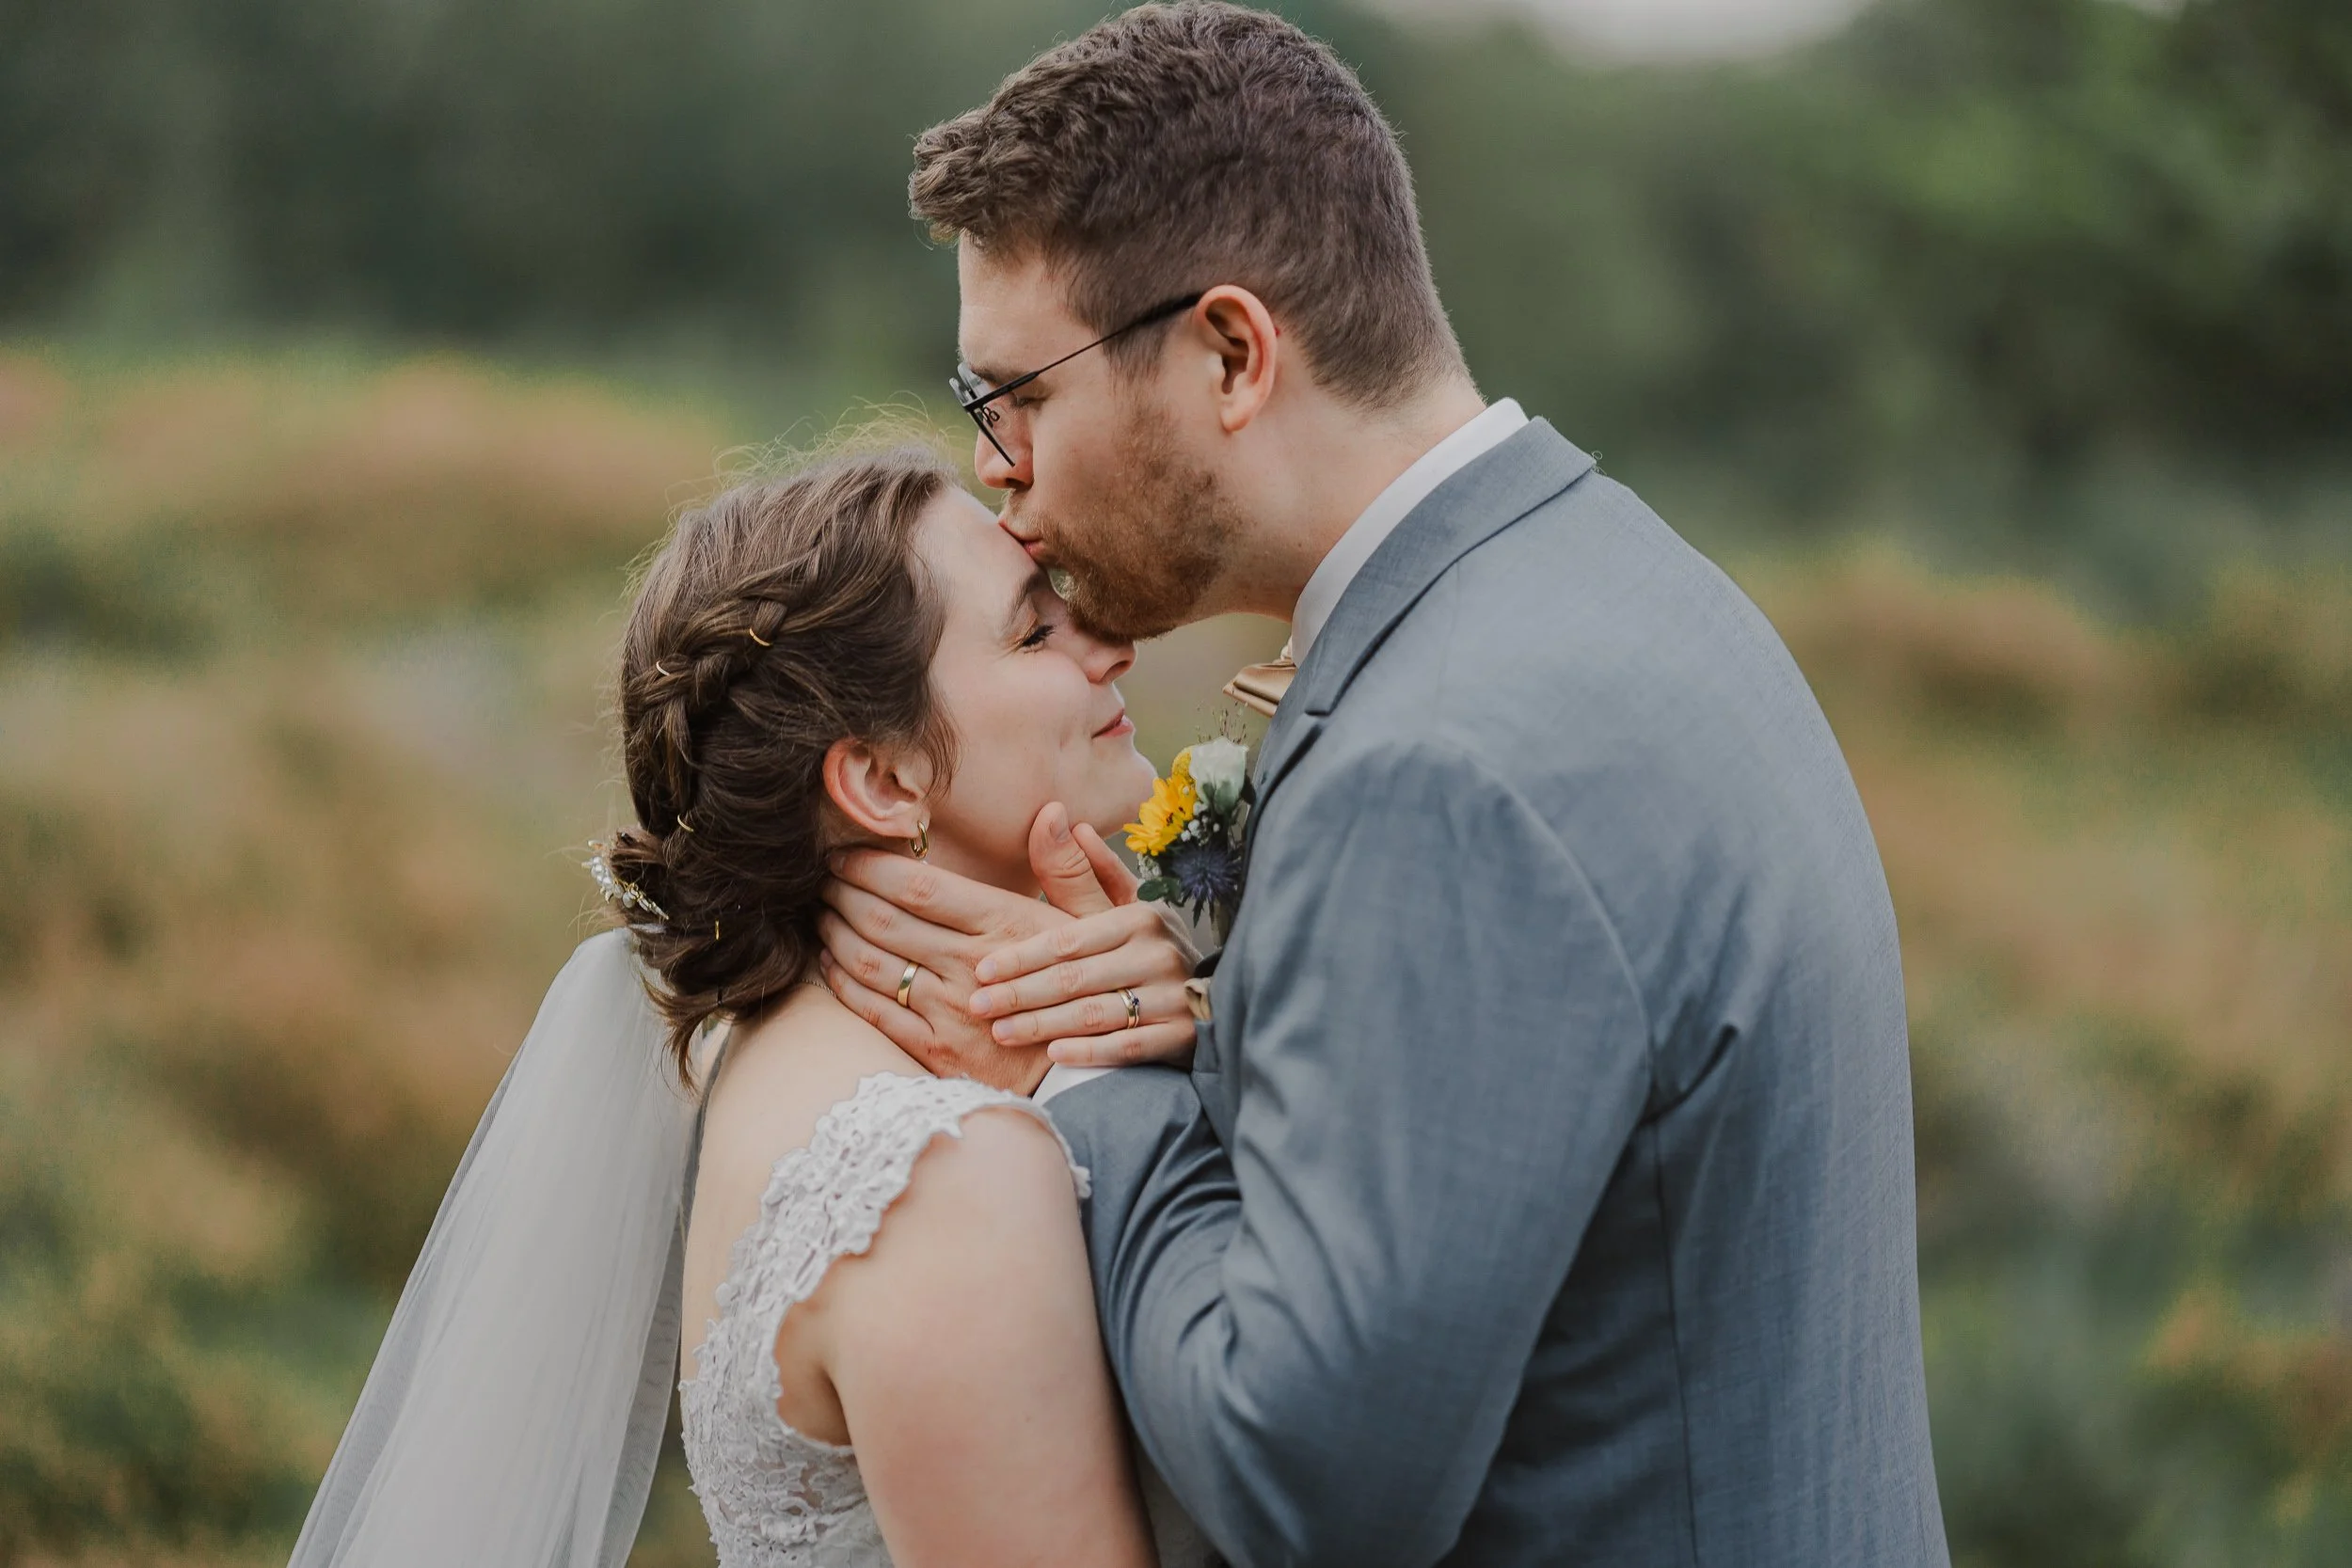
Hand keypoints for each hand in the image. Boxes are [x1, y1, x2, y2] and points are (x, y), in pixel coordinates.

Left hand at [817, 804, 1195, 1088]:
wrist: (1095, 1079)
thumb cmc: (1098, 992)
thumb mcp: (1101, 925)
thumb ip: (1070, 870)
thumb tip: (1054, 814)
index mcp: (1006, 925)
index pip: (922, 887)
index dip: (873, 865)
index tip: (845, 852)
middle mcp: (973, 965)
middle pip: (885, 919)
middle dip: (842, 893)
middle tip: (819, 876)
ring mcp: (951, 1011)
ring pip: (872, 963)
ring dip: (835, 934)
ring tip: (819, 913)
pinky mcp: (938, 1052)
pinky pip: (874, 1011)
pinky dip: (844, 983)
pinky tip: (831, 963)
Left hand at [969, 854, 1197, 1069]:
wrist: (1215, 995)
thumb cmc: (1149, 949)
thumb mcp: (1122, 909)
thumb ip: (1084, 874)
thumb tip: (1065, 820)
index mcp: (1139, 918)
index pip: (1068, 940)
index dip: (1022, 955)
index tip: (982, 969)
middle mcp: (1157, 954)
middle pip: (1075, 978)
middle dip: (1020, 993)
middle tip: (977, 1005)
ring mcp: (1171, 997)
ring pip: (1095, 1014)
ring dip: (1044, 1025)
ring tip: (1000, 1032)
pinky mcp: (1181, 1036)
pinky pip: (1127, 1046)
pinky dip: (1089, 1051)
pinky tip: (1053, 1055)